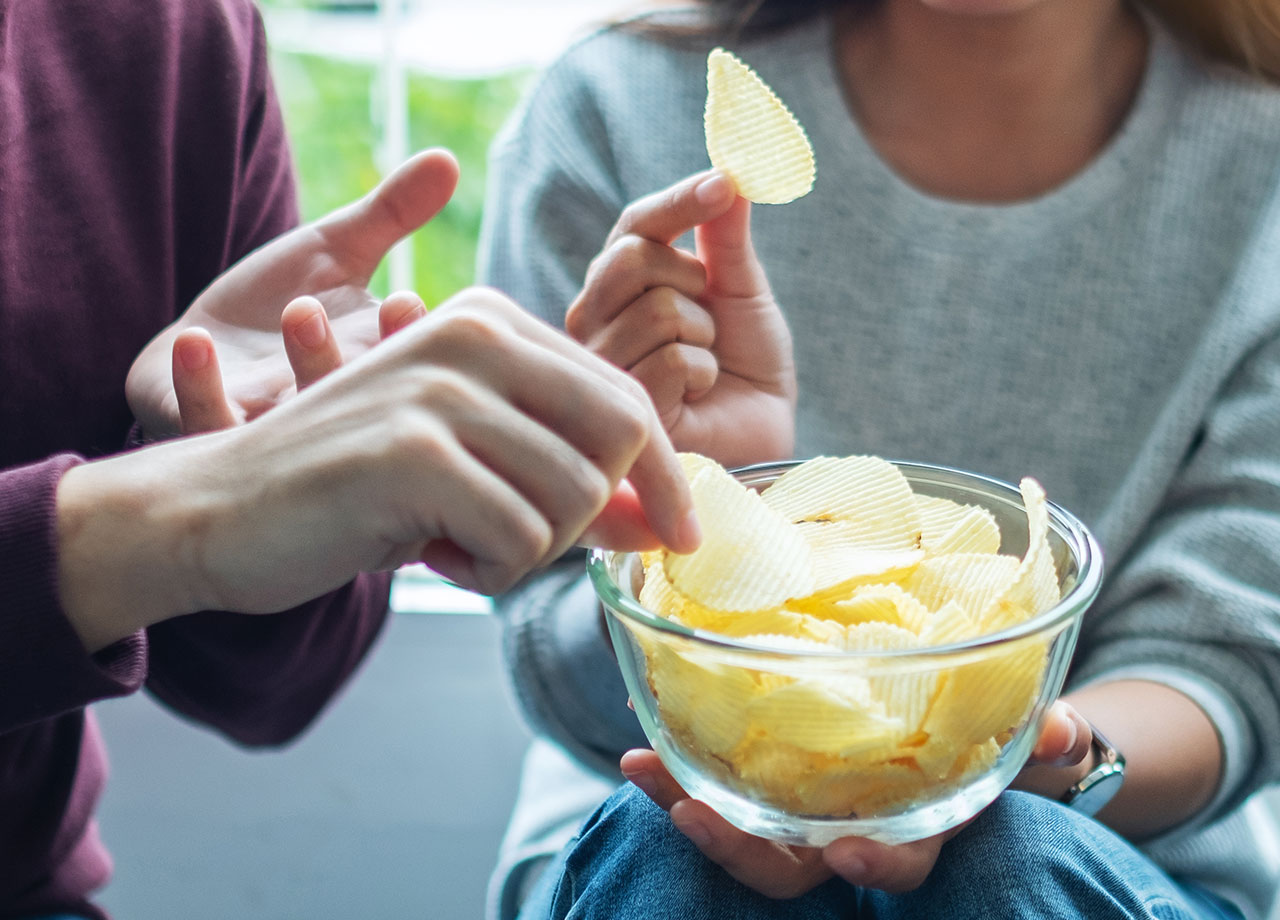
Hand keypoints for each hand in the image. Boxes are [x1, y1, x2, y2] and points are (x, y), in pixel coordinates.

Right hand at [59, 289, 700, 650]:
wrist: (215, 509)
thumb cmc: (354, 492)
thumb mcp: (474, 470)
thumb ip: (570, 484)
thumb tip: (668, 525)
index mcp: (492, 322)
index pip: (626, 396)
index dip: (664, 475)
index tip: (677, 535)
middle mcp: (473, 335)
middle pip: (622, 435)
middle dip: (601, 513)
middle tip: (530, 541)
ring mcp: (442, 388)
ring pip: (575, 496)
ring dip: (532, 550)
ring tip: (464, 542)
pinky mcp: (413, 452)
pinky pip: (518, 538)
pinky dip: (490, 571)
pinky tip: (434, 556)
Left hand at [125, 148, 460, 436]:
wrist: (201, 347)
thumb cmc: (280, 300)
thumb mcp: (338, 251)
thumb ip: (391, 212)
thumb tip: (448, 157)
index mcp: (373, 365)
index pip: (411, 364)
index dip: (411, 341)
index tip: (406, 300)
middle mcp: (332, 406)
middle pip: (363, 399)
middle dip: (362, 353)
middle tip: (345, 306)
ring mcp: (273, 424)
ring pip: (299, 420)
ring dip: (305, 365)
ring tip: (299, 308)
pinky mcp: (208, 427)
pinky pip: (208, 422)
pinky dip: (201, 386)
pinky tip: (197, 340)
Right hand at [567, 170, 796, 466]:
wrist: (762, 439)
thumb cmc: (746, 370)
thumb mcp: (742, 292)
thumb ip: (727, 237)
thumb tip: (733, 169)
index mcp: (620, 284)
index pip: (635, 226)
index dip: (679, 202)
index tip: (724, 185)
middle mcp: (596, 320)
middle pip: (633, 259)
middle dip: (693, 282)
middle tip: (711, 318)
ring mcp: (601, 364)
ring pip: (659, 311)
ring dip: (705, 338)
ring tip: (705, 367)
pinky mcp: (619, 407)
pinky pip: (671, 359)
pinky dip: (704, 373)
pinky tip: (698, 397)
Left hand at [618, 700, 1092, 896]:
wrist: (950, 732)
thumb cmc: (989, 741)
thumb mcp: (1024, 740)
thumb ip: (1046, 739)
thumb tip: (1065, 729)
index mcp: (914, 827)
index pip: (897, 861)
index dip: (875, 861)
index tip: (847, 852)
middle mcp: (850, 829)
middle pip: (790, 865)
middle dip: (739, 848)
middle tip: (693, 814)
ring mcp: (804, 808)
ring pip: (742, 828)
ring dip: (686, 803)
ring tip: (641, 767)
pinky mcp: (771, 775)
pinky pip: (719, 780)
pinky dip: (679, 762)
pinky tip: (640, 736)